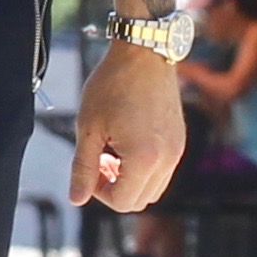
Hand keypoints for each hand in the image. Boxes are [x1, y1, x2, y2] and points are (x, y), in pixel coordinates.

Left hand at [70, 42, 184, 212]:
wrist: (143, 54)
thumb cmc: (111, 86)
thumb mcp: (88, 128)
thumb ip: (82, 168)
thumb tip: (76, 200)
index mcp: (144, 159)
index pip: (122, 202)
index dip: (99, 191)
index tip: (90, 164)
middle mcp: (168, 159)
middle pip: (139, 200)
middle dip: (115, 186)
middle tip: (99, 157)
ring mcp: (177, 150)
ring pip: (153, 188)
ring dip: (130, 179)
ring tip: (112, 149)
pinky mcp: (180, 140)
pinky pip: (162, 170)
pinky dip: (143, 167)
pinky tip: (126, 140)